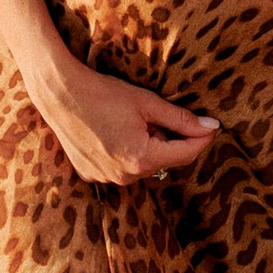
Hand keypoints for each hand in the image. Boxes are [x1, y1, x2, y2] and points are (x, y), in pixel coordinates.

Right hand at [33, 57, 219, 185]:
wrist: (60, 93)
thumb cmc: (104, 93)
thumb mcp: (148, 102)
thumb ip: (181, 119)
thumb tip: (212, 127)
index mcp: (140, 158)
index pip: (186, 154)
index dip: (202, 138)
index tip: (213, 126)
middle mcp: (123, 176)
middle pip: (164, 160)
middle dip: (170, 140)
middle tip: (160, 114)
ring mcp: (105, 179)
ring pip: (143, 165)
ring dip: (148, 147)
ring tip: (133, 121)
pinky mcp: (91, 175)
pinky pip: (120, 168)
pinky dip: (126, 153)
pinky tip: (115, 131)